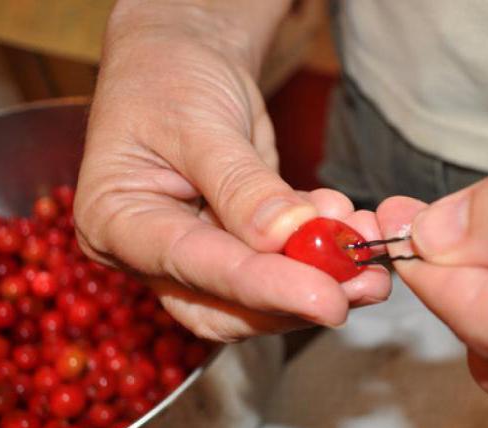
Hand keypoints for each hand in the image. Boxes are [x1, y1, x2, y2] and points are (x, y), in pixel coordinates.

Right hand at [74, 1, 390, 340]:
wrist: (183, 62)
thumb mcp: (199, 122)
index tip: (326, 297)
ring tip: (370, 254)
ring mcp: (196, 253)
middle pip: (225, 305)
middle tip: (362, 286)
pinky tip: (351, 227)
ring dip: (321, 279)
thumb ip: (241, 185)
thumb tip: (285, 238)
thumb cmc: (170, 80)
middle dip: (297, 300)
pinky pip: (281, 265)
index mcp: (117, 223)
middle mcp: (153, 253)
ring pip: (259, 295)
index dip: (263, 287)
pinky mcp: (236, 246)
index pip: (193, 267)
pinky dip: (322, 254)